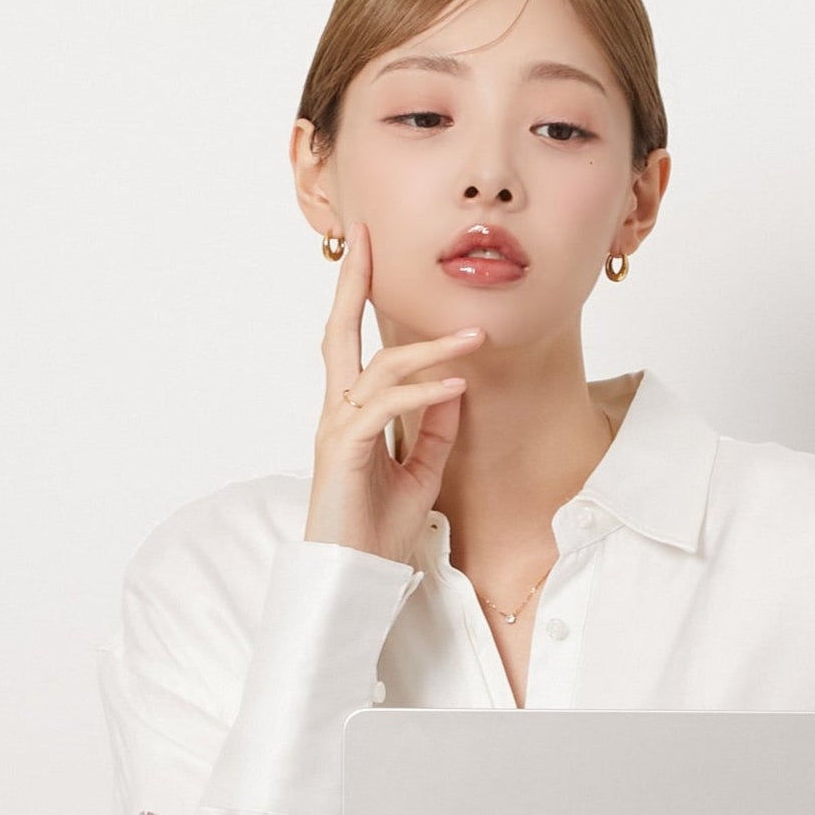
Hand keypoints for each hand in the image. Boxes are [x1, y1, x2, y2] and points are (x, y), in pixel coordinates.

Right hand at [305, 221, 484, 564]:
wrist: (355, 575)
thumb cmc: (378, 527)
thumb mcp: (421, 470)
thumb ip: (435, 428)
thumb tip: (455, 387)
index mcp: (351, 410)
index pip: (353, 341)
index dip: (358, 294)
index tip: (369, 250)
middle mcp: (338, 409)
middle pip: (339, 331)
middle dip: (354, 282)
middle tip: (368, 238)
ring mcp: (338, 427)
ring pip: (380, 368)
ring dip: (431, 348)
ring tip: (476, 336)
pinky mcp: (346, 451)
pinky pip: (387, 408)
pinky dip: (425, 393)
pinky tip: (457, 386)